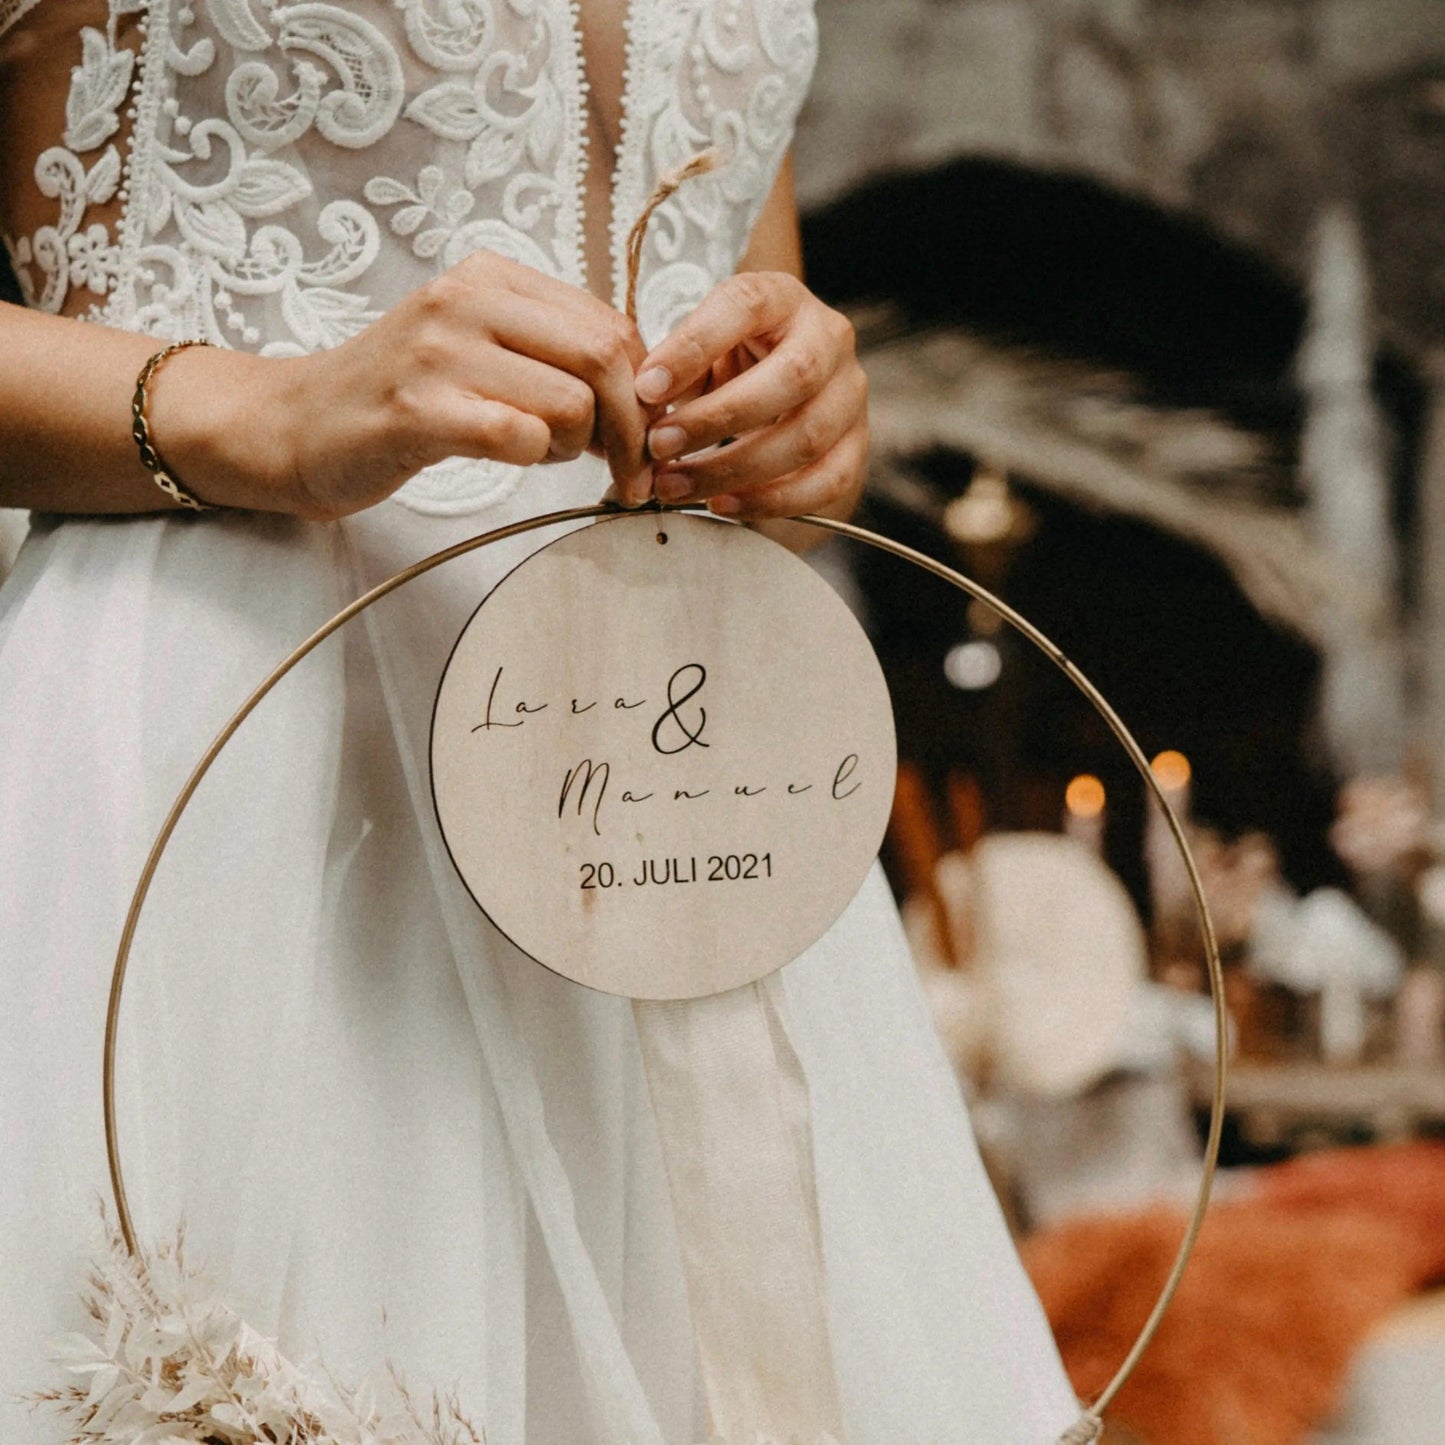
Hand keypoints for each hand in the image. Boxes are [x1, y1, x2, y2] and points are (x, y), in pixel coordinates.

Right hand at [160, 251, 654, 518]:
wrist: (295, 426)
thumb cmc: (402, 398)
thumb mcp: (480, 348)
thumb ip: (552, 353)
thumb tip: (645, 392)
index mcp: (491, 277)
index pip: (610, 325)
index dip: (644, 389)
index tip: (644, 433)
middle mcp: (466, 300)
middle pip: (605, 359)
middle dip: (633, 427)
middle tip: (630, 471)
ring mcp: (438, 352)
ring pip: (572, 403)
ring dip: (578, 448)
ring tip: (541, 455)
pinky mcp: (418, 410)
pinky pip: (519, 437)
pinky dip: (535, 460)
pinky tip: (513, 460)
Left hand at [632, 271, 867, 521]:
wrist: (780, 381)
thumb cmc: (730, 360)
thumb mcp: (699, 349)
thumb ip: (675, 366)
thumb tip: (644, 400)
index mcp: (782, 298)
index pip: (745, 306)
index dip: (694, 346)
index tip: (646, 388)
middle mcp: (829, 338)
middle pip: (792, 377)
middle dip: (717, 419)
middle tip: (659, 446)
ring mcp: (850, 393)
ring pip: (807, 437)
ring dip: (734, 470)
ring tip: (676, 485)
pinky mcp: (857, 443)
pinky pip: (827, 482)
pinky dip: (771, 501)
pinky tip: (722, 504)